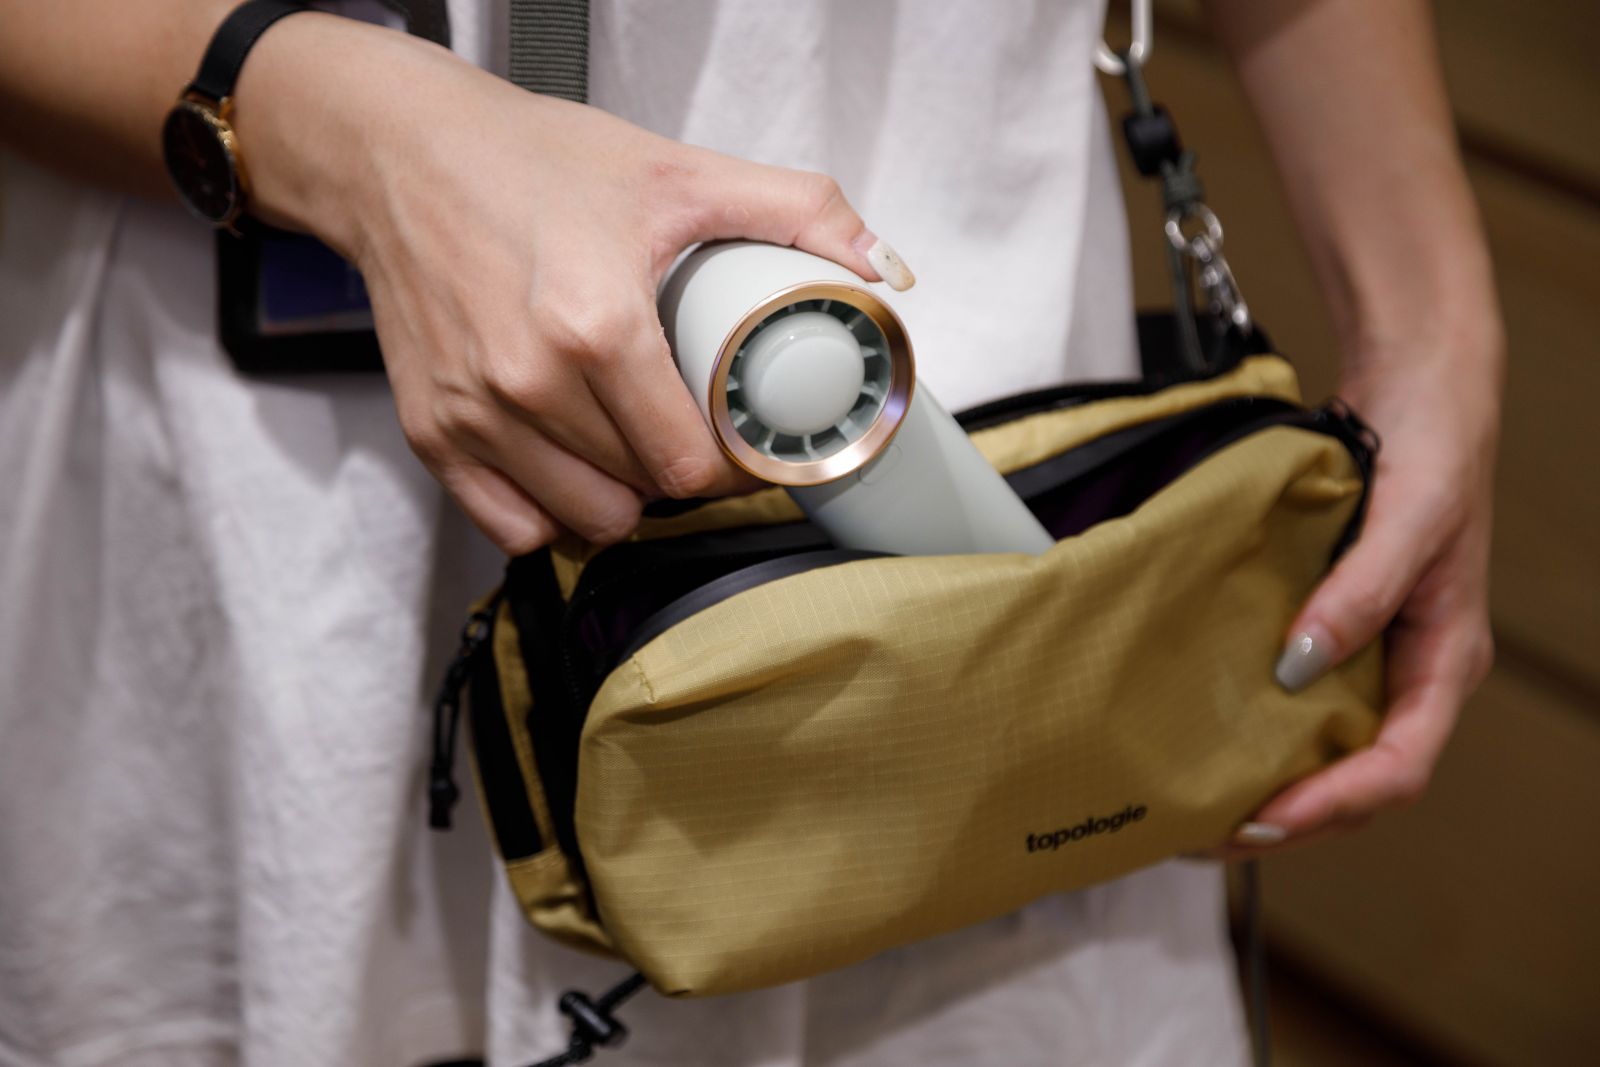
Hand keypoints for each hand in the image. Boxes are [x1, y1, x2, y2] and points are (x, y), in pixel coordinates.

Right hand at [235, 16, 913, 553]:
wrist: (398, 154)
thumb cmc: (532, 161)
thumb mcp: (676, 171)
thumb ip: (793, 210)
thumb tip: (881, 266)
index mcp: (596, 325)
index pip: (691, 463)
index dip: (735, 466)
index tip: (746, 444)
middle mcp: (528, 383)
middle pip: (644, 494)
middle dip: (683, 472)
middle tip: (693, 428)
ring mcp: (473, 415)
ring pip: (586, 520)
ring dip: (625, 498)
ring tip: (636, 443)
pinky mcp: (431, 433)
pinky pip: (515, 528)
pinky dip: (555, 513)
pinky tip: (575, 466)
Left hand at [1219, 336, 1503, 859]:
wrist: (1419, 389)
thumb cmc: (1432, 451)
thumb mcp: (1410, 522)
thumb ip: (1362, 594)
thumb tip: (1300, 665)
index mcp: (1445, 661)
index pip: (1397, 768)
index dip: (1330, 806)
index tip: (1263, 821)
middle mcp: (1409, 671)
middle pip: (1355, 777)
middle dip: (1287, 817)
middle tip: (1206, 835)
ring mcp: (1372, 654)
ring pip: (1324, 748)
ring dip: (1267, 784)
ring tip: (1194, 806)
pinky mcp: (1333, 628)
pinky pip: (1299, 701)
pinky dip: (1257, 729)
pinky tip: (1204, 734)